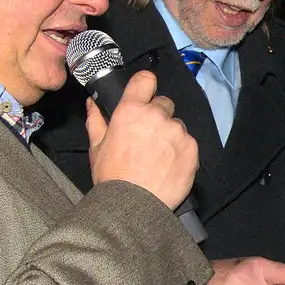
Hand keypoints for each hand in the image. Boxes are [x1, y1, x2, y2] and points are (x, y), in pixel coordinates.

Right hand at [86, 70, 197, 208]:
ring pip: (177, 125)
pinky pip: (188, 142)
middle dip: (157, 116)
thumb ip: (96, 120)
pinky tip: (169, 165)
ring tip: (158, 156)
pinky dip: (181, 151)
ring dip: (170, 135)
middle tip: (148, 138)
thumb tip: (92, 103)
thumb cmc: (113, 177)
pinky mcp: (192, 148)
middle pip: (164, 104)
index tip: (145, 95)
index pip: (146, 80)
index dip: (146, 86)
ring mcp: (177, 131)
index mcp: (131, 110)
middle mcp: (157, 116)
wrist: (134, 204)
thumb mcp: (97, 147)